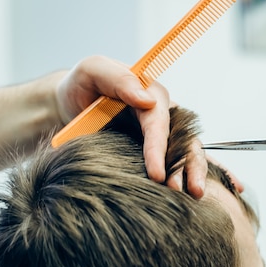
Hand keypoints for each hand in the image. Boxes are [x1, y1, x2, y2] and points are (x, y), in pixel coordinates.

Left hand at [55, 55, 207, 196]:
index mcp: (152, 94)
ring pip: (186, 155)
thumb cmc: (83, 85)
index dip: (160, 150)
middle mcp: (164, 115)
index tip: (156, 175)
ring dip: (191, 175)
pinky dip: (183, 178)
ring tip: (194, 196)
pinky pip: (175, 164)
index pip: (160, 124)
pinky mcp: (156, 150)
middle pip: (185, 141)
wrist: (71, 103)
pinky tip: (193, 196)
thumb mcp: (93, 70)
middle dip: (191, 166)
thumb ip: (119, 79)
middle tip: (193, 192)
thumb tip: (146, 100)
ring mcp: (162, 134)